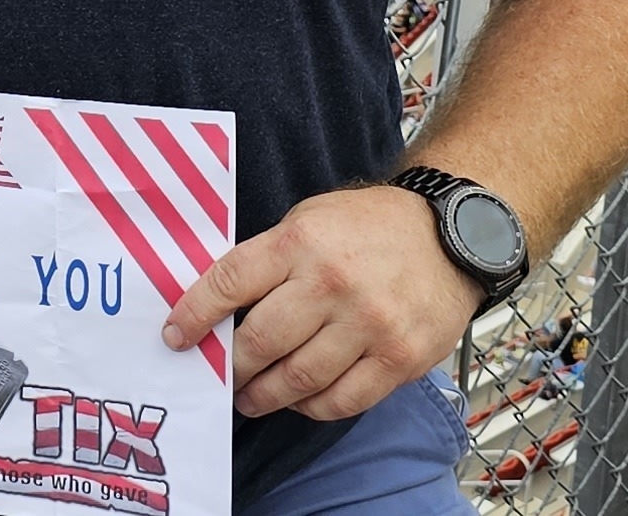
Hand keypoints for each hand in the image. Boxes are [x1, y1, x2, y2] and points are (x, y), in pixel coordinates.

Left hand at [162, 185, 478, 419]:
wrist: (451, 234)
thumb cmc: (370, 227)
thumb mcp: (309, 220)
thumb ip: (268, 259)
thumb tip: (219, 305)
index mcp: (300, 242)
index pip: (230, 282)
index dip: (195, 314)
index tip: (176, 337)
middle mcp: (332, 284)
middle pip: (260, 341)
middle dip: (232, 367)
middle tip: (221, 376)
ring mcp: (369, 325)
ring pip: (298, 379)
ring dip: (265, 396)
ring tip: (251, 397)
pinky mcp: (400, 358)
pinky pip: (342, 400)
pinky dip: (312, 407)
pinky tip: (299, 401)